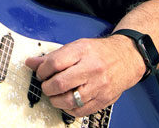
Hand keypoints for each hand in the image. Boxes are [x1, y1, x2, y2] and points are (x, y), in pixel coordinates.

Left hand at [24, 34, 144, 116]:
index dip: (41, 71)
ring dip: (56, 100)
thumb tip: (31, 63)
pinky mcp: (104, 99)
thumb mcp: (76, 47)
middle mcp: (92, 69)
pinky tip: (67, 102)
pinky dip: (69, 109)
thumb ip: (53, 56)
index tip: (40, 73)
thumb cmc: (99, 52)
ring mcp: (99, 86)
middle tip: (47, 86)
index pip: (54, 64)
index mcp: (82, 52)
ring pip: (69, 100)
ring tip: (55, 95)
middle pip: (60, 84)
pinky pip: (80, 111)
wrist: (127, 57)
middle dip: (47, 87)